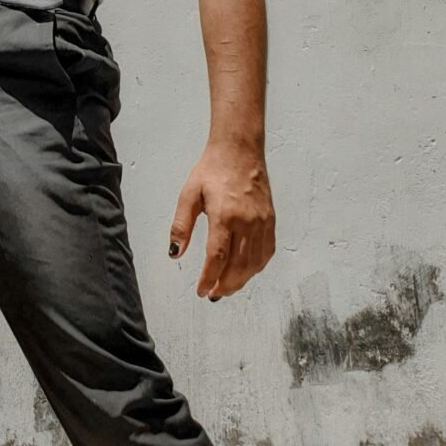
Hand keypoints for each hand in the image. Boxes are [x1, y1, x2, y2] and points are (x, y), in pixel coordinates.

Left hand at [168, 139, 275, 298]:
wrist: (239, 151)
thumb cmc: (212, 169)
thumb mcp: (189, 194)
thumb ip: (181, 225)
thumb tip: (175, 252)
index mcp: (225, 215)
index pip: (218, 257)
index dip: (209, 278)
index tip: (201, 290)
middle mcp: (247, 221)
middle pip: (239, 266)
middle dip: (225, 285)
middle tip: (212, 294)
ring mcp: (262, 222)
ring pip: (254, 263)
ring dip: (241, 280)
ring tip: (225, 287)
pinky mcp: (270, 220)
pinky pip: (267, 252)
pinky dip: (256, 267)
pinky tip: (245, 271)